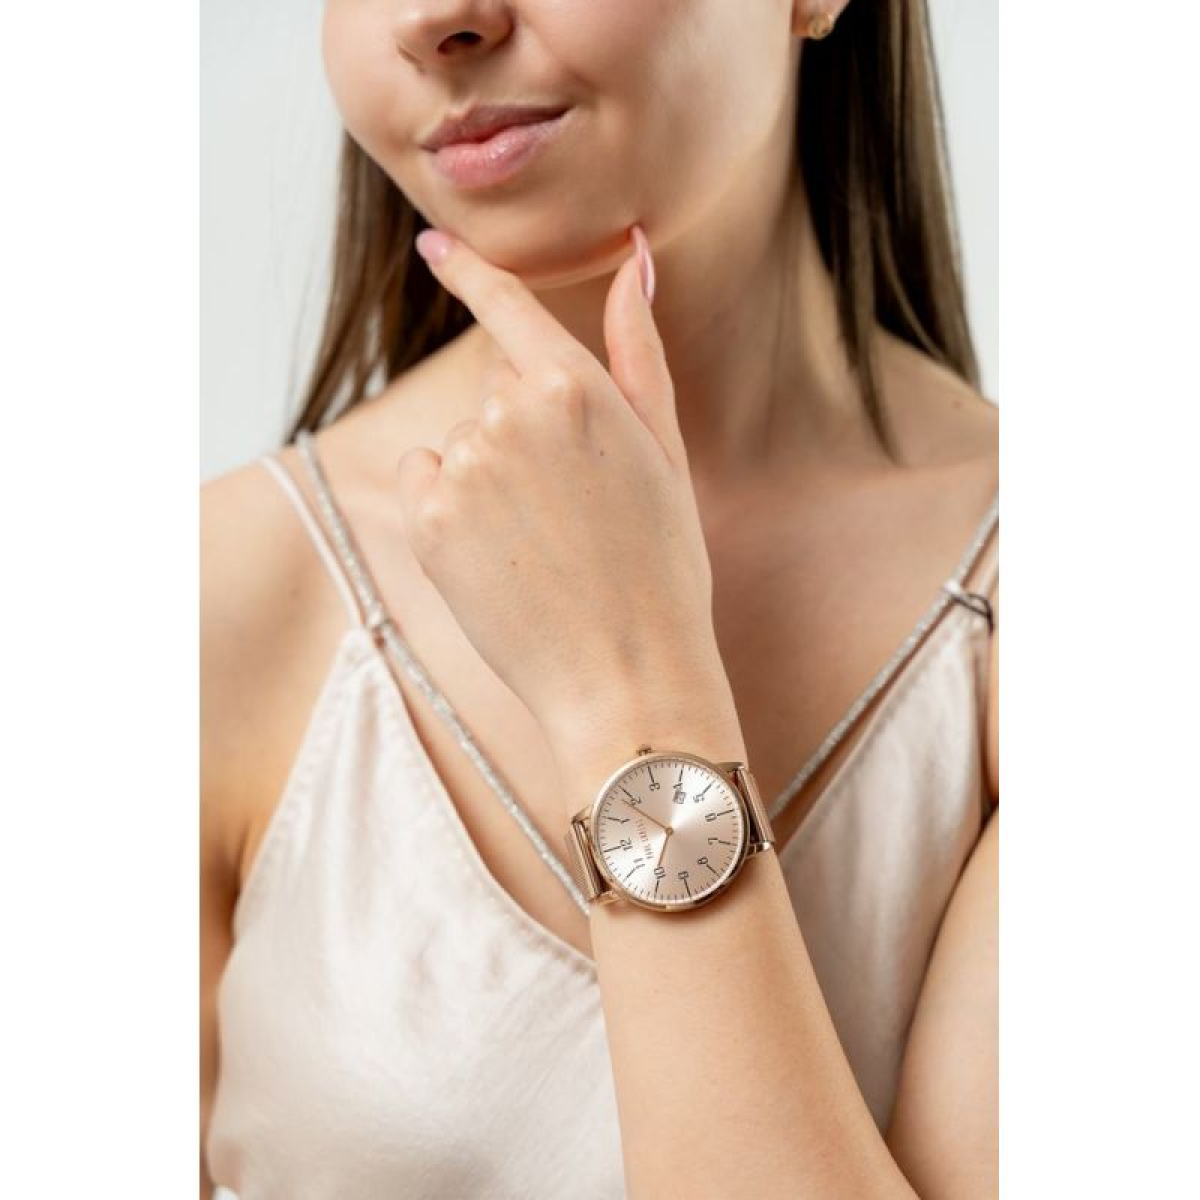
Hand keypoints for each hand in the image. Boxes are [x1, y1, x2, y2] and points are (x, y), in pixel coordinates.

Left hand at [398, 225, 731, 766]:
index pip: (509, 308)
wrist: (624, 673)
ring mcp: (463, 467)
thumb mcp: (665, 452)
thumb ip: (639, 350)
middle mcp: (510, 414)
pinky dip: (448, 509)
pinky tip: (497, 555)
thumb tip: (635, 261)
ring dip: (488, 476)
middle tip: (574, 507)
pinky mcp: (427, 520)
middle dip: (523, 431)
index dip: (469, 271)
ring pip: (460, 443)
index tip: (432, 243)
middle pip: (495, 394)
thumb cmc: (661, 566)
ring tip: (541, 542)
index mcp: (575, 389)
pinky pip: (424, 482)